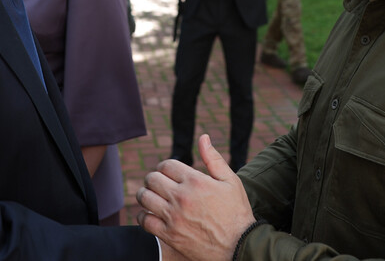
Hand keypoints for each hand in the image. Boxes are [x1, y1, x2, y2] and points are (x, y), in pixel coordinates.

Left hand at [137, 134, 255, 260]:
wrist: (240, 246)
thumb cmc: (237, 212)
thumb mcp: (230, 181)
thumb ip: (213, 158)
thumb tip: (203, 137)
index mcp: (195, 181)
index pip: (166, 165)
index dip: (165, 167)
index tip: (167, 173)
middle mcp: (181, 197)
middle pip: (152, 179)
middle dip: (154, 179)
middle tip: (159, 184)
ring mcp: (173, 217)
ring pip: (144, 198)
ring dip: (145, 194)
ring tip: (152, 196)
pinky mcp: (169, 235)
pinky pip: (144, 221)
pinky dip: (143, 215)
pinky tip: (151, 214)